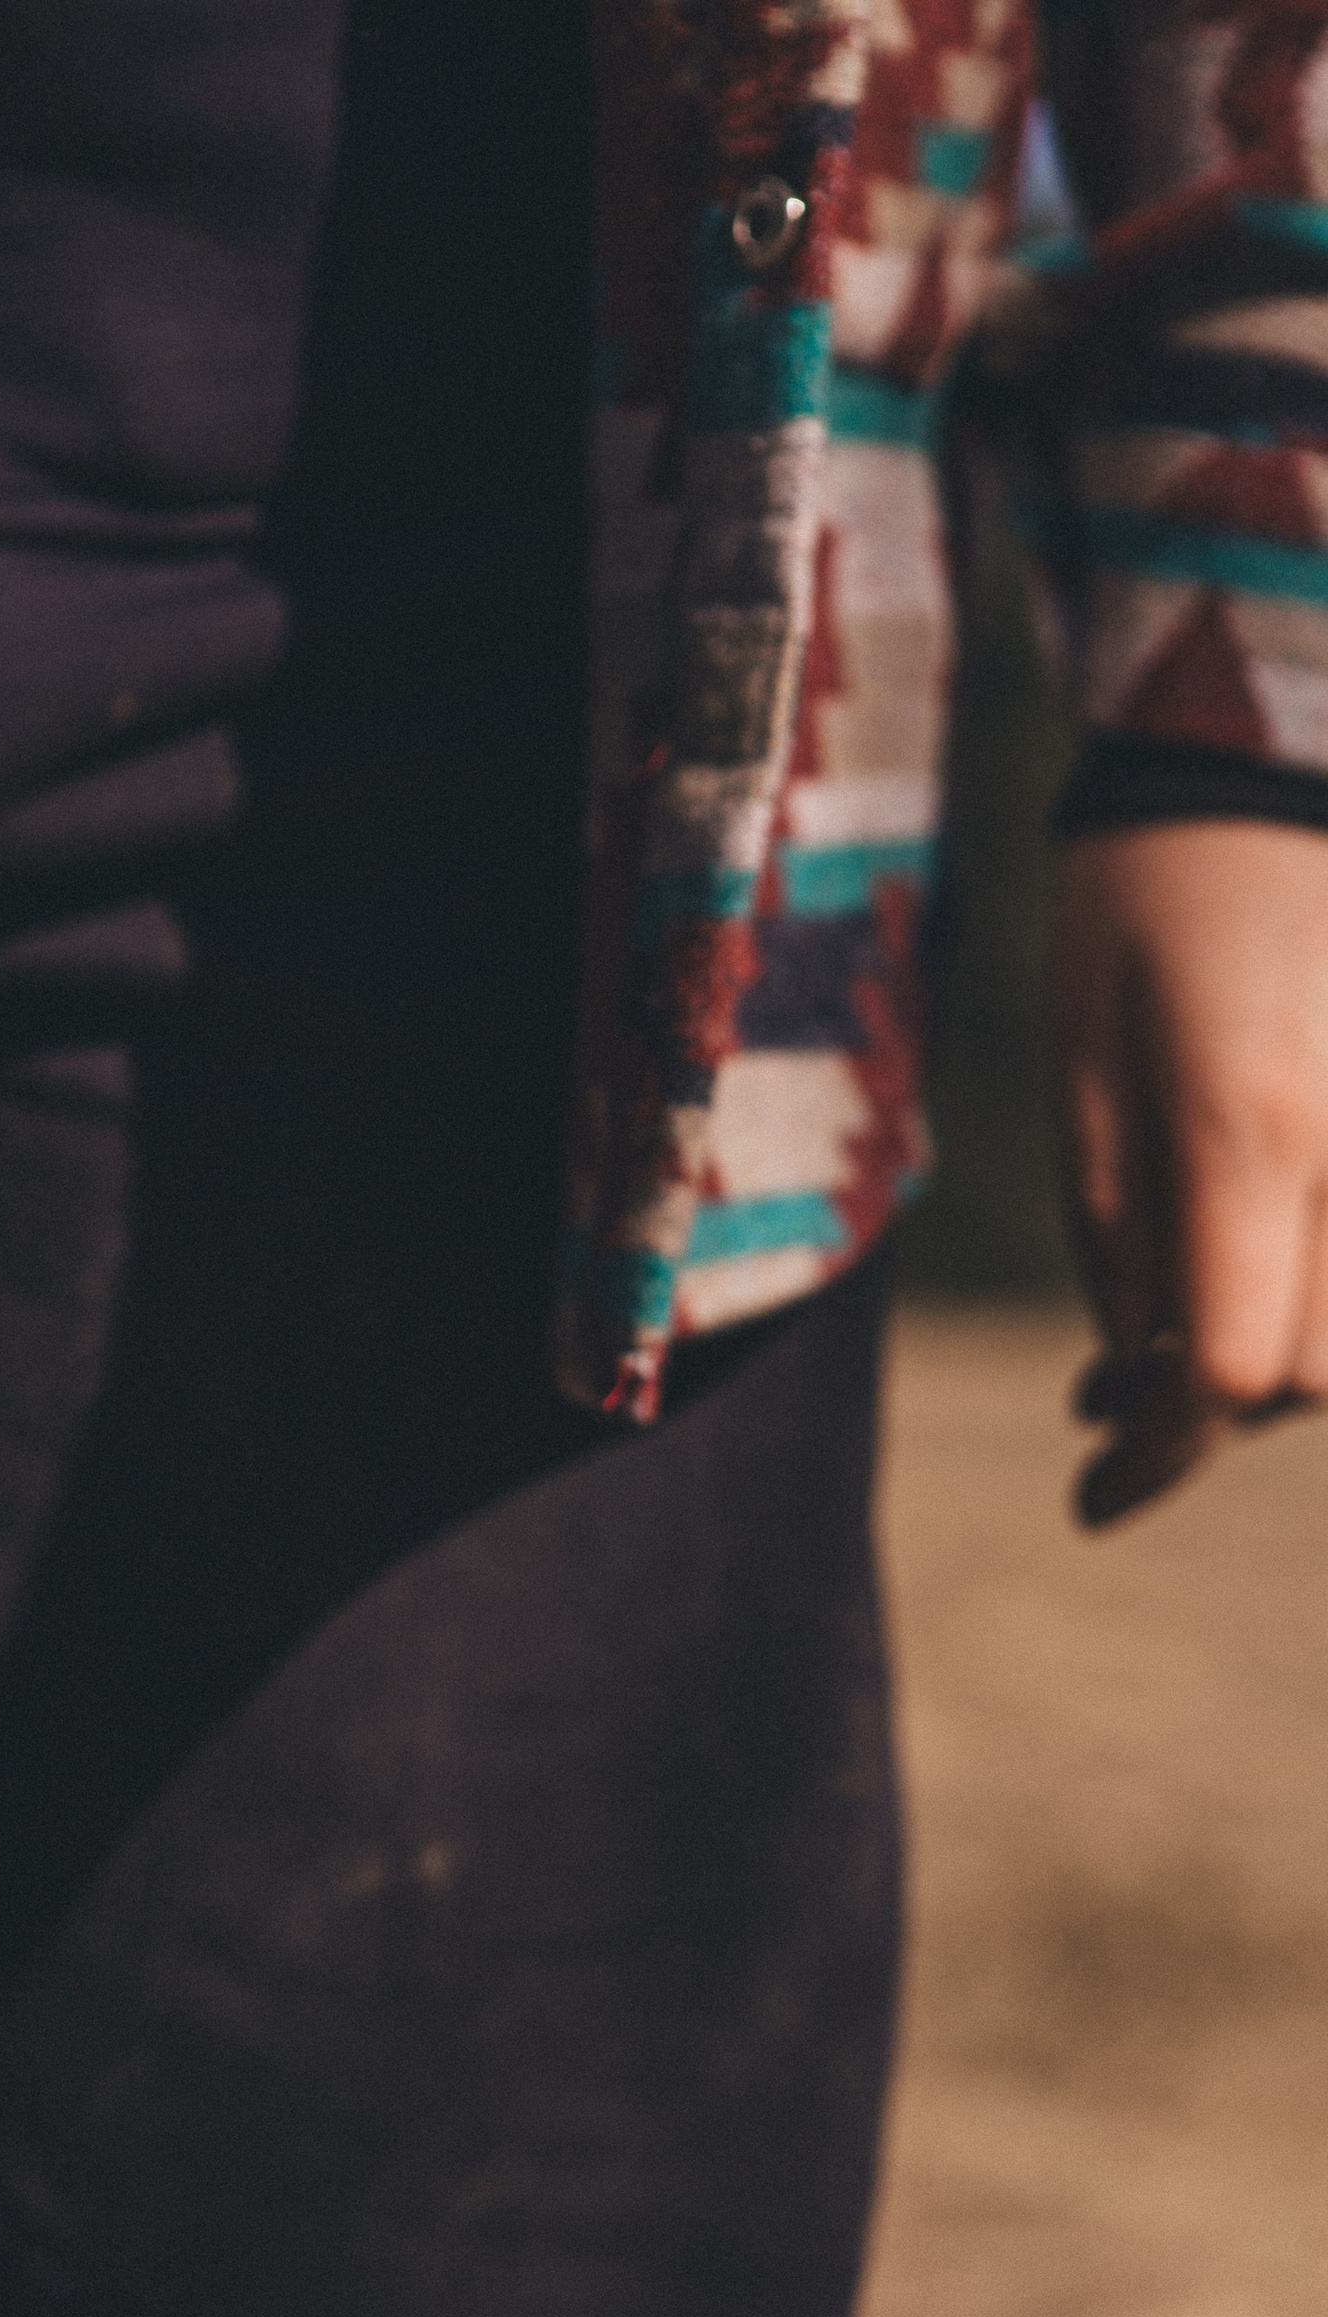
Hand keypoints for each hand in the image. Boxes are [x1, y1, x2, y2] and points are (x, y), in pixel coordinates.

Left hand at [1054, 819, 1327, 1524]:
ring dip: (1279, 1357)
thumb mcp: (1085, 1074)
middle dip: (1213, 1409)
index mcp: (1250, 1131)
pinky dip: (1315, 1288)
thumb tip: (1135, 1389)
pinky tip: (1254, 1260)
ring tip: (1177, 1325)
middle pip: (1314, 1377)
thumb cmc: (1145, 899)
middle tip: (1119, 1387)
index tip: (1094, 1490)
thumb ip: (1118, 1242)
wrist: (1277, 753)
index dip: (1158, 1448)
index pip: (1227, 1369)